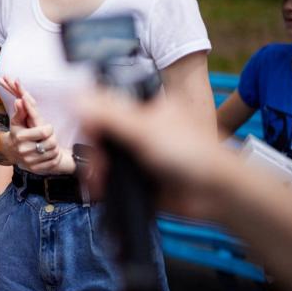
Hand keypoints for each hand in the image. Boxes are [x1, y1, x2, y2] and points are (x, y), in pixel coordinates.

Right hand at [0, 76, 70, 174]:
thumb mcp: (17, 121)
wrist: (11, 151)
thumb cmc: (17, 132)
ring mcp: (29, 161)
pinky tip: (48, 153)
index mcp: (20, 137)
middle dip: (52, 138)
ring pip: (54, 152)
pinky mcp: (35, 169)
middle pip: (52, 142)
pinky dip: (54, 157)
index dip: (49, 128)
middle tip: (48, 137)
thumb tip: (20, 100)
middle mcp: (23, 150)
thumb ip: (21, 111)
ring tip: (48, 144)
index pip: (45, 131)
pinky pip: (53, 162)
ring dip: (54, 147)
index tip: (46, 128)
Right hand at [77, 89, 230, 217]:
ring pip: (104, 156)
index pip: (106, 103)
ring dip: (96, 167)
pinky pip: (111, 177)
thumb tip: (76, 97)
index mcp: (145, 106)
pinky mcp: (138, 176)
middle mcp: (140, 127)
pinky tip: (101, 188)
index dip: (92, 117)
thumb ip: (108, 113)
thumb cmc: (193, 153)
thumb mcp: (145, 128)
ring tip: (99, 179)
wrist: (215, 193)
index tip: (89, 131)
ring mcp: (139, 153)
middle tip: (98, 161)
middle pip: (101, 132)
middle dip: (94, 148)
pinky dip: (103, 183)